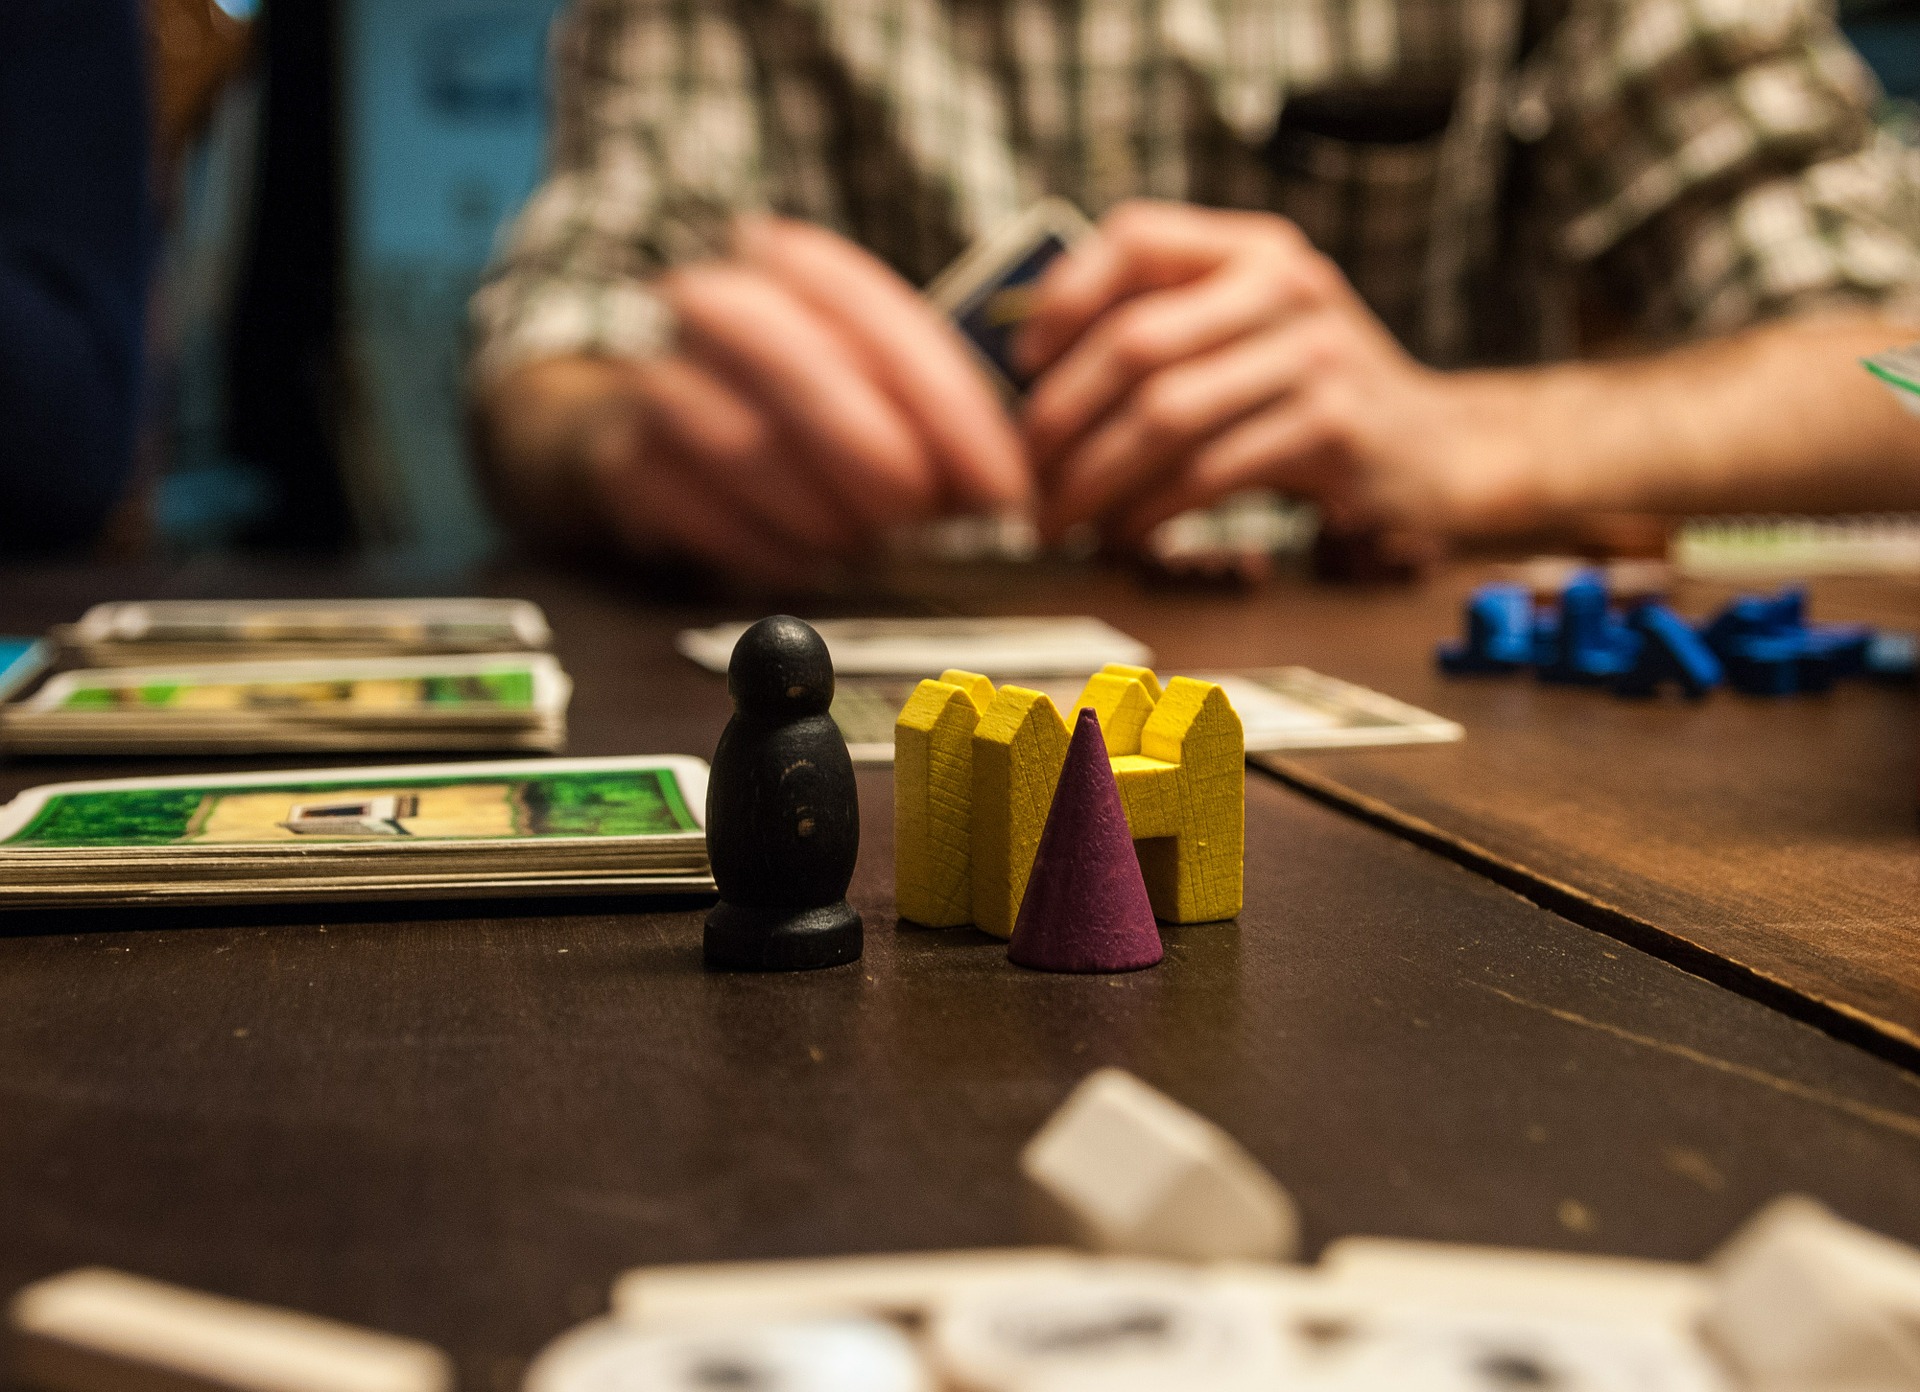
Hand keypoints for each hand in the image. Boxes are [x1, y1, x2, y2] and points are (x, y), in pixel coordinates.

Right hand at [584, 217, 1028, 582]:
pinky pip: (702, 514)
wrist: (663, 424)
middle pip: (798, 366)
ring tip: (865, 544)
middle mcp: (715, 305)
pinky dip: (768, 550)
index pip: (873, 315)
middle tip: (921, 516)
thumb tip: (1003, 490)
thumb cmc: (805, 402)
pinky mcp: (625, 463)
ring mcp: (659, 380)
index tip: (1000, 486)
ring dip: (823, 512)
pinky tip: (810, 564)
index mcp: (790, 263)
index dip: (949, 408)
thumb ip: (940, 413)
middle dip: (876, 453)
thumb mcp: (880, 381)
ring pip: (744, 447)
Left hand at [1018, 201, 1539, 547]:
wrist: (1444, 450)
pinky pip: (1209, 472)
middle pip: (1134, 344)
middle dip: (1059, 420)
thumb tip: (1031, 384)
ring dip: (1093, 480)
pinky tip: (1124, 536)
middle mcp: (1285, 287)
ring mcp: (1315, 356)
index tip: (1020, 363)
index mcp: (1253, 250)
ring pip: (1164, 416)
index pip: (1136, 238)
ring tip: (1057, 521)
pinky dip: (1150, 511)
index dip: (1063, 298)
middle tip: (1023, 478)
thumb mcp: (1254, 336)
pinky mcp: (1332, 430)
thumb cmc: (1318, 400)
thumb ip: (1171, 332)